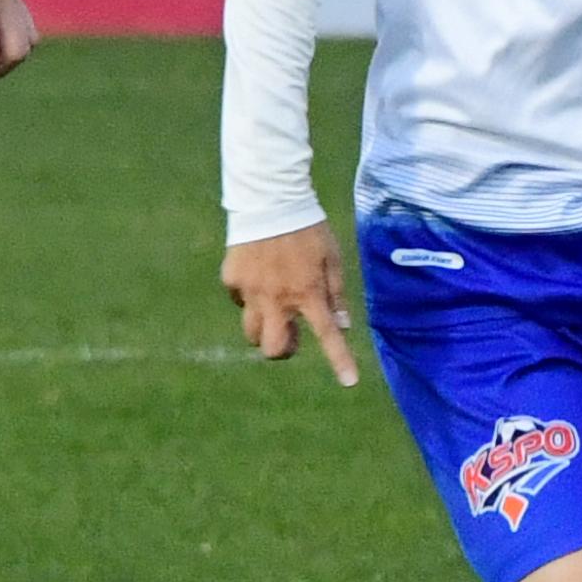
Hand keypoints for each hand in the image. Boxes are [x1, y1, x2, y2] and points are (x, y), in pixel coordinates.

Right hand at [225, 224, 358, 386]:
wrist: (269, 198)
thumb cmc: (308, 228)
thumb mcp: (332, 258)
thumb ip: (336, 293)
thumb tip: (342, 324)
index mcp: (308, 293)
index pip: (327, 335)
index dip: (340, 361)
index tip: (350, 383)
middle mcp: (277, 299)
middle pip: (272, 349)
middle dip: (281, 349)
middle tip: (290, 334)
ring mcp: (250, 291)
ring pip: (250, 331)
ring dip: (263, 327)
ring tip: (273, 308)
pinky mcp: (231, 279)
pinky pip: (239, 299)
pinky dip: (249, 296)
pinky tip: (257, 277)